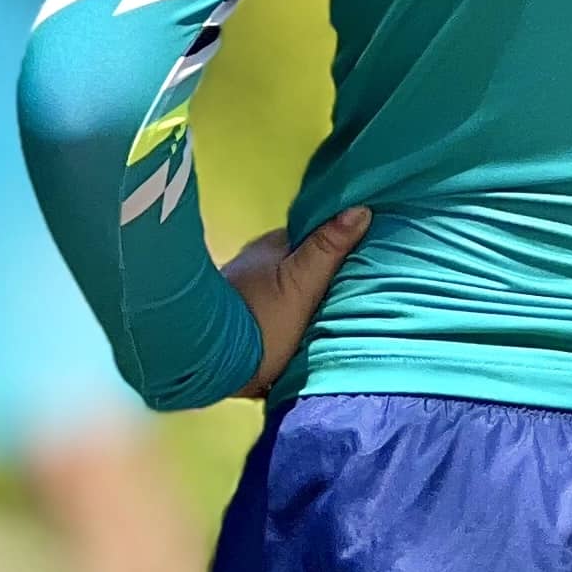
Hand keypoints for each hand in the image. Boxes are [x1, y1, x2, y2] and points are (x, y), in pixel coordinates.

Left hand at [221, 207, 371, 398]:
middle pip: (301, 259)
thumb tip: (361, 209)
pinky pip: (271, 305)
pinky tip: (299, 329)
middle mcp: (256, 259)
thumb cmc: (259, 321)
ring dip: (303, 292)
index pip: (315, 233)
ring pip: (285, 282)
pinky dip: (286, 311)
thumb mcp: (301, 285)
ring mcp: (242, 286)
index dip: (340, 239)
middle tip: (352, 286)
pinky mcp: (235, 315)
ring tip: (330, 311)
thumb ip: (328, 248)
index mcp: (274, 245)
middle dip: (322, 269)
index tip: (365, 251)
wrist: (206, 363)